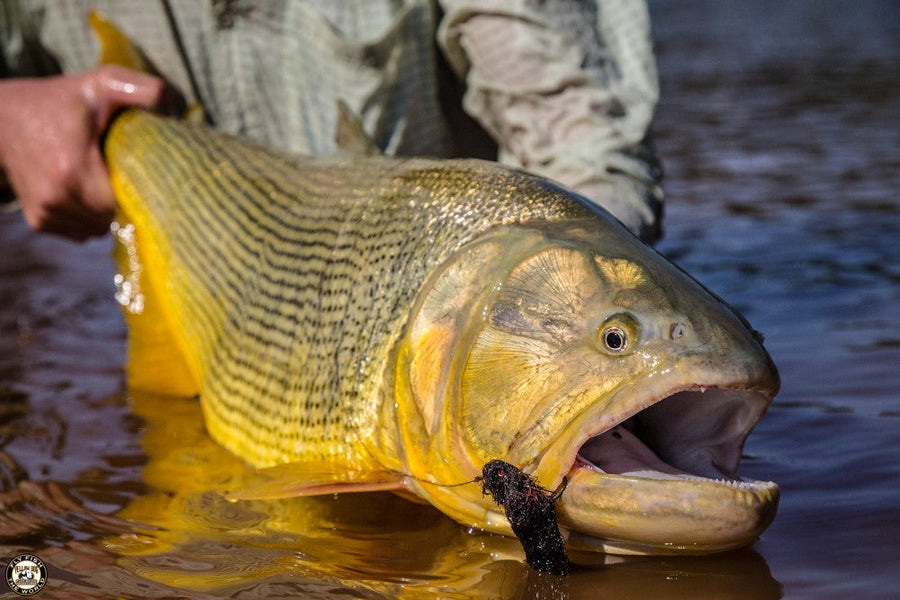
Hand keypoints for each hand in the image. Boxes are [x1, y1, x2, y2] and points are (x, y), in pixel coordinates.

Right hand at [0, 66, 170, 239]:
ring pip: (99, 229)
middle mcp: (56, 199)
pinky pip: (83, 232)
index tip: (140, 170)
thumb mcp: (102, 84)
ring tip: (101, 179)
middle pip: (114, 218)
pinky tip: (87, 191)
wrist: (2, 117)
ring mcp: (46, 214)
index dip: (140, 189)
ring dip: (107, 211)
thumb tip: (175, 110)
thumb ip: (143, 90)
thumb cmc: (59, 100)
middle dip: (125, 199)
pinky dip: (90, 217)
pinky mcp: (40, 222)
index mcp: (72, 171)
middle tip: (121, 171)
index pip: (127, 202)